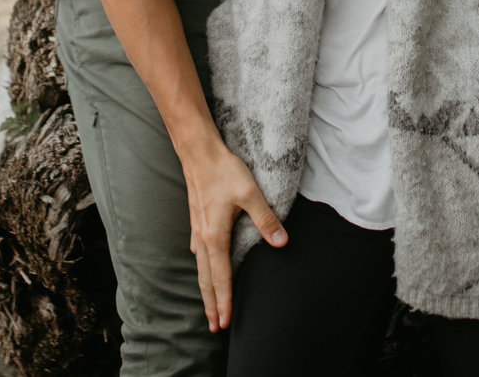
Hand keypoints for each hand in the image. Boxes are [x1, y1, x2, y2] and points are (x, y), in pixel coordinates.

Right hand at [182, 140, 286, 331]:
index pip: (220, 276)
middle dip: (211, 303)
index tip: (226, 322)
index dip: (224, 300)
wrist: (198, 152)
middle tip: (215, 326)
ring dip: (205, 289)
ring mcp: (197, 229)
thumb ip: (266, 219)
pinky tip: (201, 265)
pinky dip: (201, 267)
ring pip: (200, 267)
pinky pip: (198, 252)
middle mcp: (203, 237)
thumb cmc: (224, 171)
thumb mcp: (250, 194)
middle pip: (205, 278)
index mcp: (215, 236)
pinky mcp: (196, 220)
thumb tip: (282, 241)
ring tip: (209, 306)